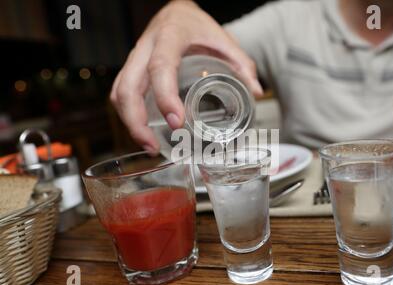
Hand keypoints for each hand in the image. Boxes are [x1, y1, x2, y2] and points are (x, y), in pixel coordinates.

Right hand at [110, 0, 262, 153]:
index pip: (160, 67)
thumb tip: (256, 93)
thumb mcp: (224, 40)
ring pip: (119, 92)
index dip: (164, 95)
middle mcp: (146, 47)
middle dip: (136, 120)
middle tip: (153, 145)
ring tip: (148, 145)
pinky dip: (127, 115)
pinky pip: (120, 93)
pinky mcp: (131, 68)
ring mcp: (134, 58)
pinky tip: (142, 131)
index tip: (176, 121)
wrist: (177, 13)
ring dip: (129, 122)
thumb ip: (242, 65)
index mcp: (170, 37)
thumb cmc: (199, 27)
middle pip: (128, 86)